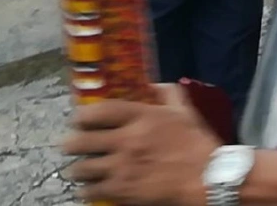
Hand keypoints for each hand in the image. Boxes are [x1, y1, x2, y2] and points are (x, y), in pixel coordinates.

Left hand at [63, 85, 218, 205]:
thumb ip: (169, 95)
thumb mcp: (185, 113)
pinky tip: (89, 190)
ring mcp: (121, 167)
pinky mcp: (122, 190)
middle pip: (81, 141)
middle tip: (70, 146)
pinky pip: (91, 191)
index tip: (78, 120)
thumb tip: (156, 84)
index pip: (100, 111)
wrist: (206, 178)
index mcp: (141, 117)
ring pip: (81, 169)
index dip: (82, 115)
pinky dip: (87, 191)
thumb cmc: (197, 145)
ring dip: (78, 170)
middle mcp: (126, 140)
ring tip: (78, 171)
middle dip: (71, 144)